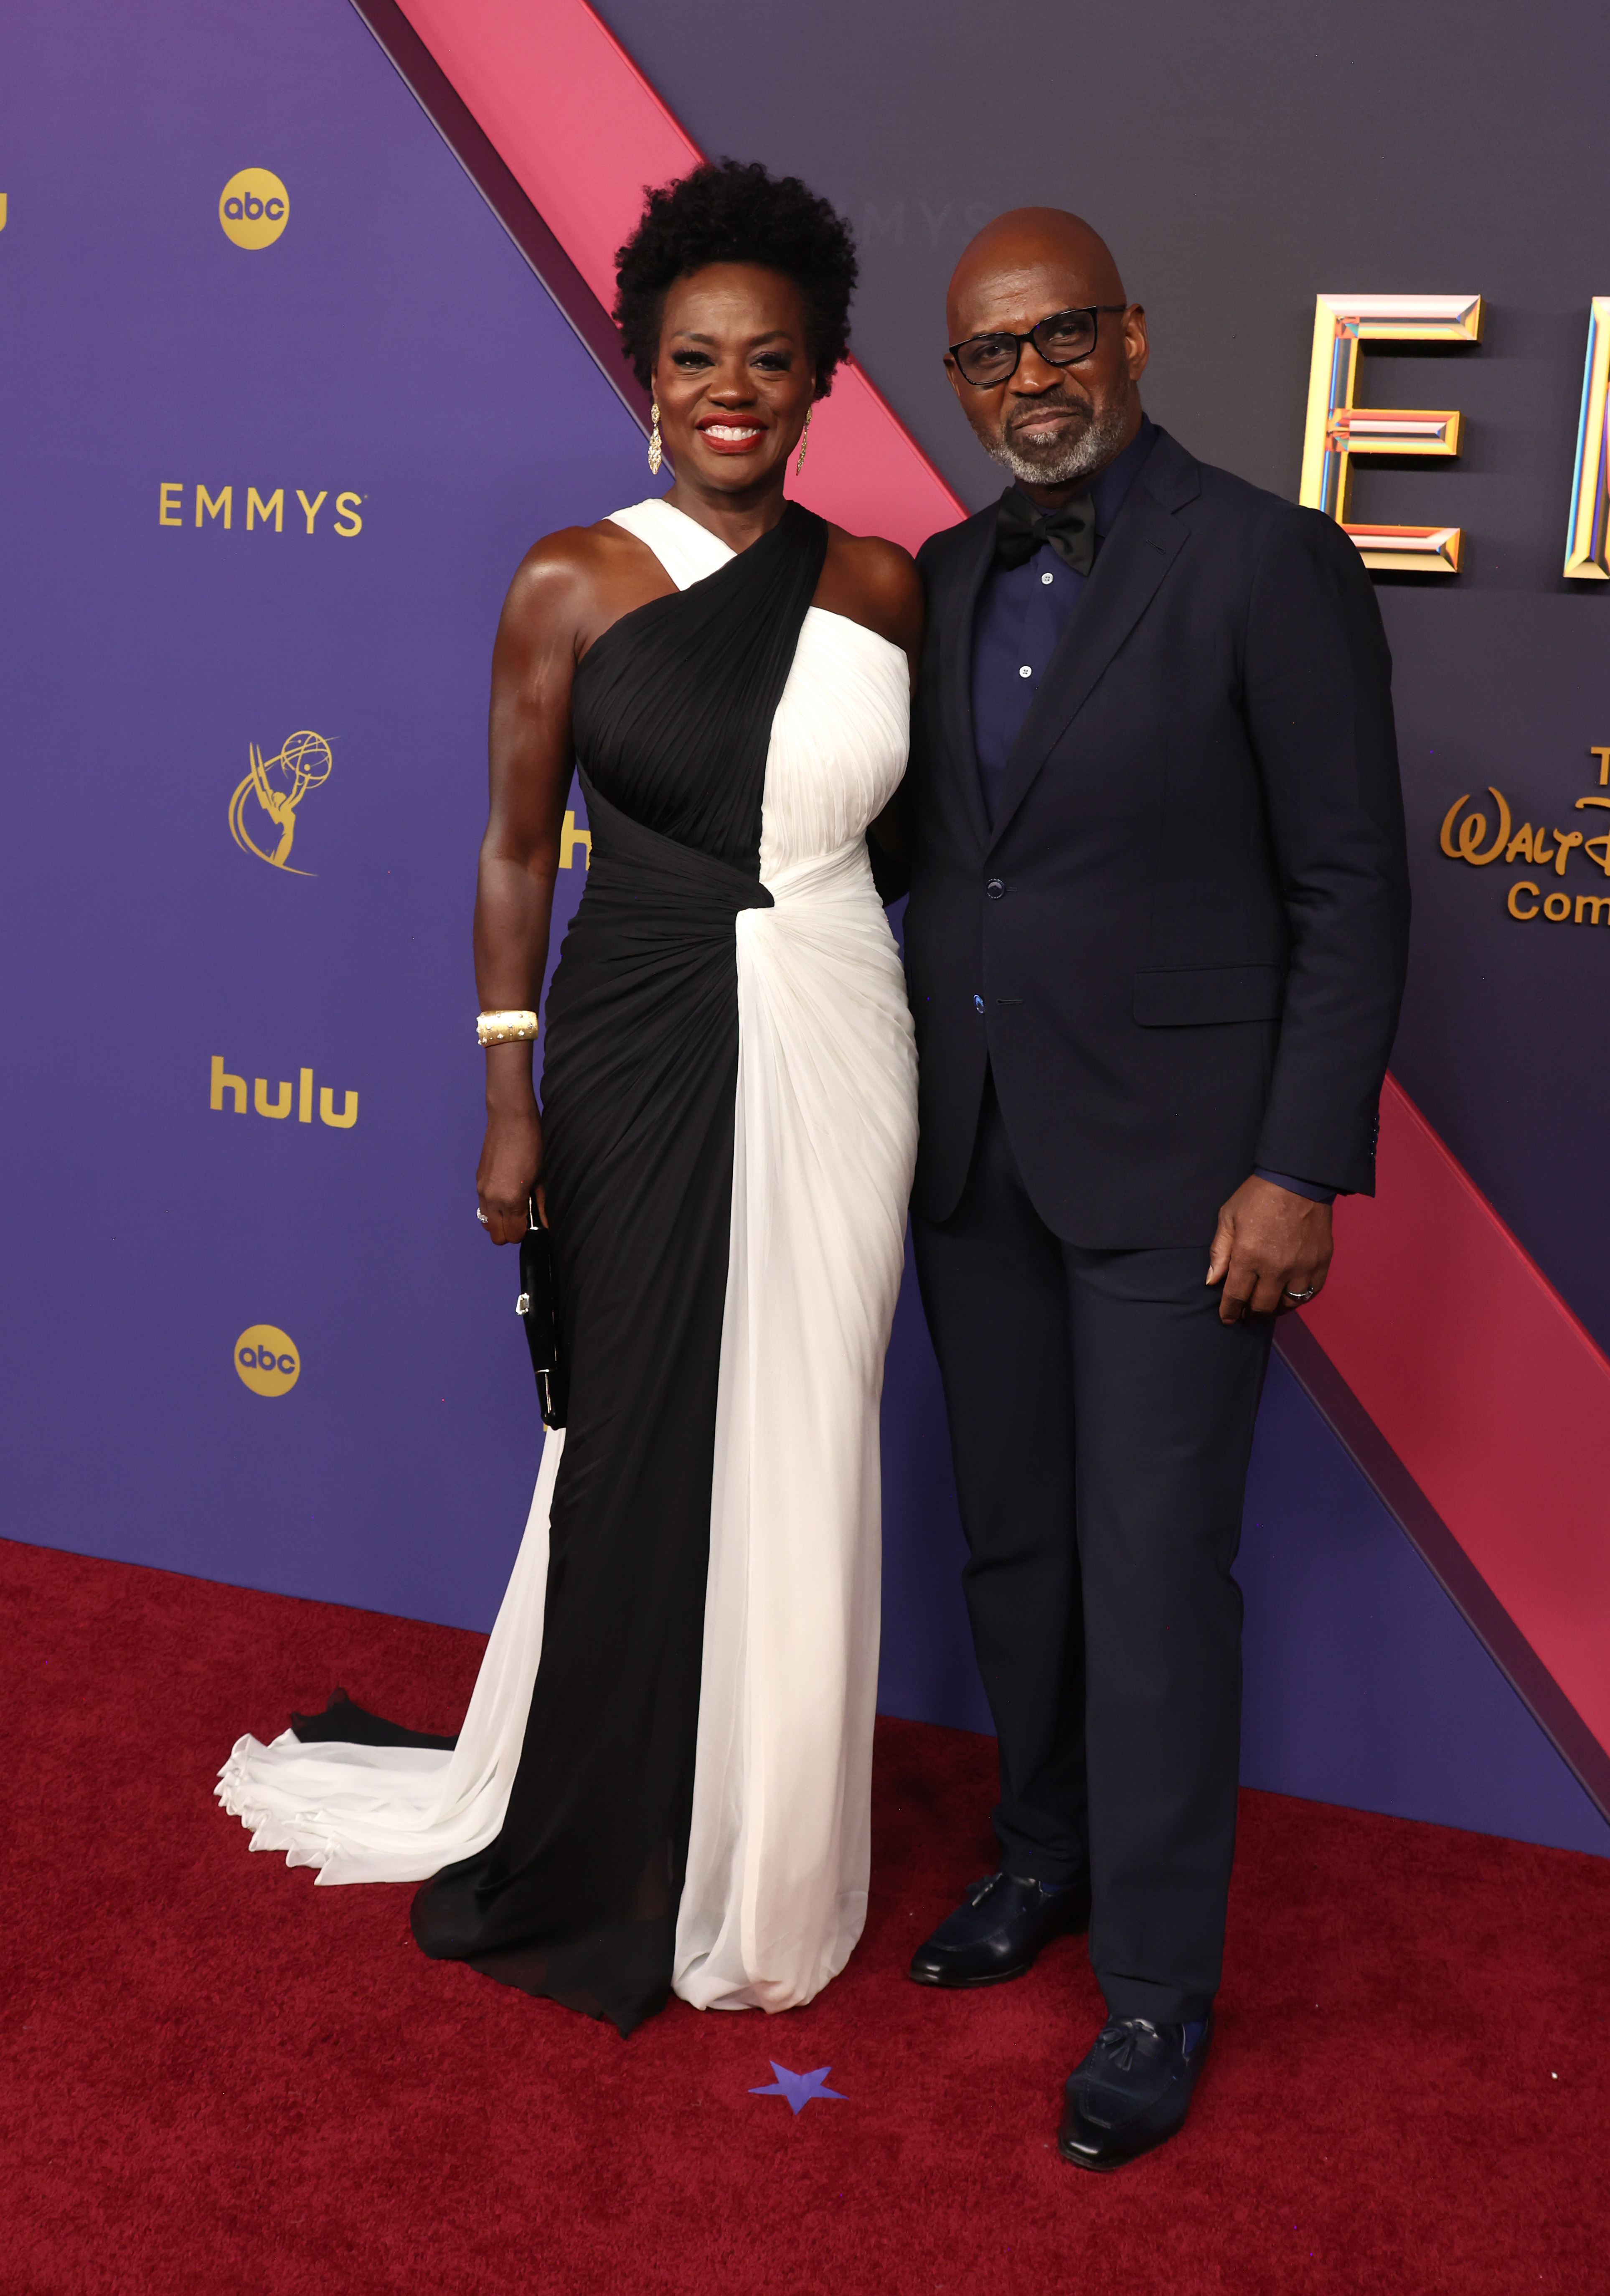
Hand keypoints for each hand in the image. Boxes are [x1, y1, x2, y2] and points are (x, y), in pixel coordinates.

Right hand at [476, 1102, 542, 1242]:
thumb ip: (540, 1204)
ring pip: (486, 1222)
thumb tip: (544, 1222)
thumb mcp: (541, 1177)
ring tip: (515, 1206)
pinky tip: (507, 1192)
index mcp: (509, 1199)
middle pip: (496, 1235)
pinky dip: (493, 1207)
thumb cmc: (530, 1143)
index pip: (513, 1234)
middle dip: (510, 1231)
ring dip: (500, 1221)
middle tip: (524, 1218)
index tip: (533, 1224)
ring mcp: (482, 1189)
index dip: (525, 1232)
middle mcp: (491, 1198)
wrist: (510, 1118)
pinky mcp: (478, 1180)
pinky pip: (483, 1205)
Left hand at [1206, 1175, 1332, 1324]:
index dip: (1230, 1311)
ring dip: (1275, 1309)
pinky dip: (1300, 1298)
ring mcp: (1302, 1267)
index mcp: (1249, 1257)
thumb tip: (1212, 1281)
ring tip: (1268, 1306)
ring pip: (1288, 1304)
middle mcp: (1276, 1268)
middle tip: (1246, 1314)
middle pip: (1263, 1306)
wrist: (1298, 1179)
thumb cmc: (1258, 1196)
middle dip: (1251, 1314)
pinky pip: (1311, 1292)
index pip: (1236, 1296)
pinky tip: (1290, 1295)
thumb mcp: (1228, 1217)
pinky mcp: (1321, 1262)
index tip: (1227, 1318)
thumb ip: (1219, 1252)